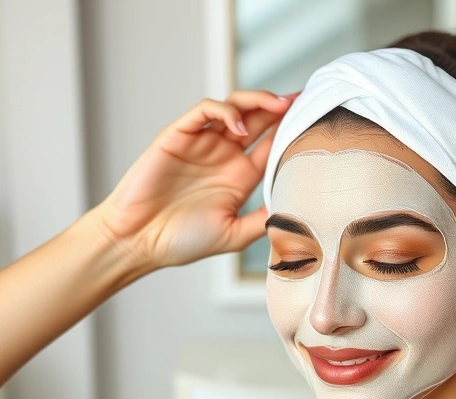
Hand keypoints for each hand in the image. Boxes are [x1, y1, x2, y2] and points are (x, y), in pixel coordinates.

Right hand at [94, 91, 296, 270]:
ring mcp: (201, 143)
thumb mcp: (234, 234)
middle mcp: (223, 155)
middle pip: (258, 119)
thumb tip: (299, 211)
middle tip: (305, 99)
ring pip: (234, 107)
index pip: (273, 143)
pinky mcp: (178, 136)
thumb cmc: (180, 241)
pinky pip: (204, 111)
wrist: (138, 242)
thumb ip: (264, 221)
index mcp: (240, 176)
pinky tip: (239, 126)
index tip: (317, 119)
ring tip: (278, 106)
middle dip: (281, 106)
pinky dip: (224, 112)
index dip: (292, 129)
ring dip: (257, 102)